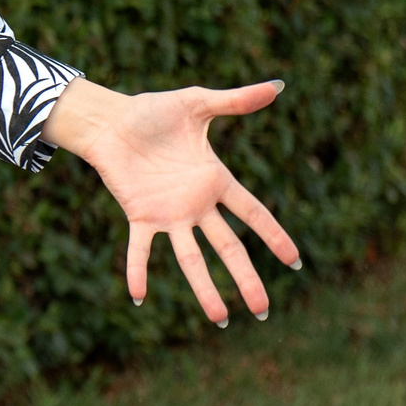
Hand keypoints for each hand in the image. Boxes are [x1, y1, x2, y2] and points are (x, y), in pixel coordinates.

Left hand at [44, 78, 300, 324]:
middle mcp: (195, 204)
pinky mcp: (138, 215)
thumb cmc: (152, 111)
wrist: (109, 119)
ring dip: (203, 288)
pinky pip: (140, 248)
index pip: (253, 214)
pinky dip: (138, 271)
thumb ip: (236, 100)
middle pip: (228, 248)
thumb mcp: (198, 103)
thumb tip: (279, 84)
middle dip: (246, 279)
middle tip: (263, 311)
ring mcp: (168, 213)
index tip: (296, 263)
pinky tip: (138, 297)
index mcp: (215, 180)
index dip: (274, 236)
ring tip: (221, 320)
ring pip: (191, 257)